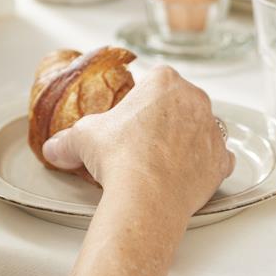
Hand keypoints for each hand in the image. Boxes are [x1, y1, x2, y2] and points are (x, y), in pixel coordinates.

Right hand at [42, 66, 234, 218]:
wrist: (147, 196)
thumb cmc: (120, 157)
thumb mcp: (83, 138)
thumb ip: (67, 139)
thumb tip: (54, 147)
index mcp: (164, 81)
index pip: (156, 79)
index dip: (142, 98)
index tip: (132, 116)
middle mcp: (195, 99)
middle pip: (181, 101)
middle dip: (166, 117)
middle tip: (144, 139)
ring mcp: (212, 130)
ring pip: (201, 128)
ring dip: (187, 139)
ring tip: (163, 158)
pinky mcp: (221, 160)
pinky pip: (216, 157)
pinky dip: (204, 164)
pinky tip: (186, 174)